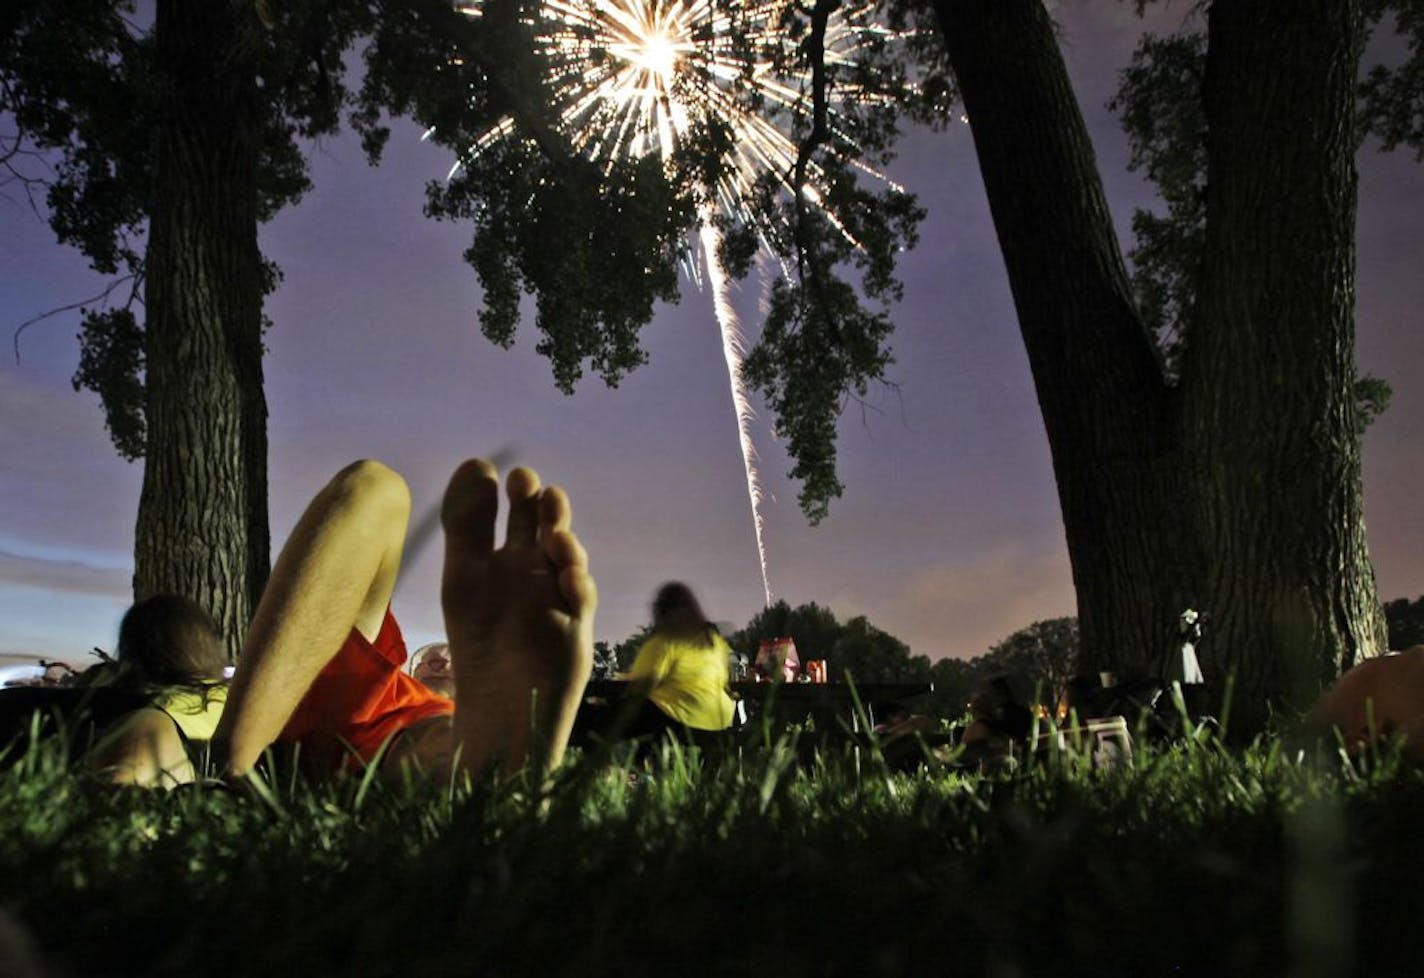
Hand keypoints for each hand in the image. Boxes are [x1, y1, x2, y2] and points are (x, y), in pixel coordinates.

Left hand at [441, 461, 595, 774]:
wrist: (499, 707)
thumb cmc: (479, 641)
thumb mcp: (465, 575)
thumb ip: (468, 523)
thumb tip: (478, 462)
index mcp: (509, 557)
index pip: (520, 513)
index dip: (519, 493)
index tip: (512, 475)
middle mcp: (538, 572)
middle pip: (549, 528)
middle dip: (548, 508)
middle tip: (539, 491)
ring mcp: (560, 598)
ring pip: (571, 558)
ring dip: (565, 541)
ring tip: (553, 534)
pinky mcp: (577, 627)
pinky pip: (582, 599)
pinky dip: (577, 584)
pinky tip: (566, 576)